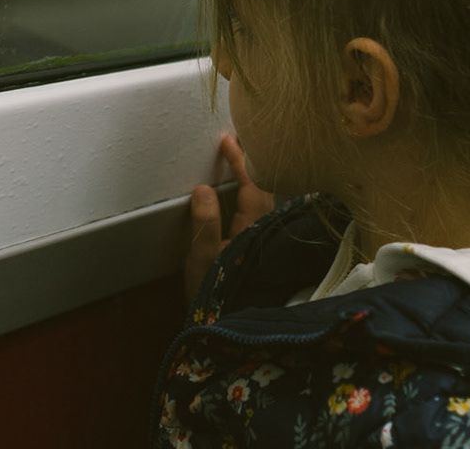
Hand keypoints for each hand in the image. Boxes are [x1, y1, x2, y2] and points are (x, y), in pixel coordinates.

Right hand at [184, 134, 274, 300]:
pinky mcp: (263, 249)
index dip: (240, 161)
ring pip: (266, 200)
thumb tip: (204, 187)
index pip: (251, 185)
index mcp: (253, 229)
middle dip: (252, 163)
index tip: (227, 139)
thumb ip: (205, 223)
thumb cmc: (214, 294)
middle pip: (265, 189)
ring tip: (241, 159)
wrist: (230, 330)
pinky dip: (254, 193)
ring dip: (254, 177)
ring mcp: (267, 240)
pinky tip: (245, 192)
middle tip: (238, 140)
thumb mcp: (203, 260)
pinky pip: (262, 211)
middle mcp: (265, 231)